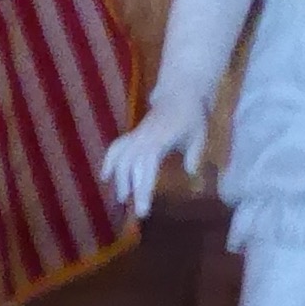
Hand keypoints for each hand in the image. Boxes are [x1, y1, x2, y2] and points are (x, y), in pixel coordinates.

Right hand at [102, 86, 205, 215]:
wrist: (180, 92)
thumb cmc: (192, 116)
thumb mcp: (199, 135)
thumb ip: (194, 154)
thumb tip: (190, 173)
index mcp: (158, 141)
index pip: (145, 170)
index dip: (142, 190)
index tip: (143, 211)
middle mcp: (142, 139)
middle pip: (129, 168)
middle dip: (131, 191)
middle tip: (137, 213)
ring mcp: (135, 135)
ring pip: (119, 160)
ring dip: (119, 180)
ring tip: (122, 199)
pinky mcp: (132, 134)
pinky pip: (116, 147)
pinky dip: (109, 161)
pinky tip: (105, 176)